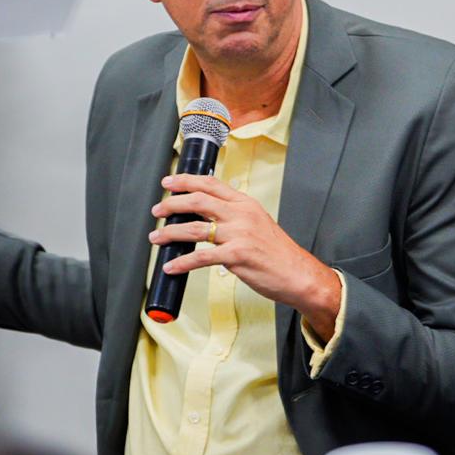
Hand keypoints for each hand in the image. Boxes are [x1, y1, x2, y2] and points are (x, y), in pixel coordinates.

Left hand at [149, 174, 341, 338]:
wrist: (298, 274)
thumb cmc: (278, 252)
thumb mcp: (258, 222)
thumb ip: (234, 215)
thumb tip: (207, 215)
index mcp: (245, 203)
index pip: (211, 183)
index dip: (186, 180)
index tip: (168, 182)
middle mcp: (241, 215)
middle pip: (198, 200)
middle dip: (172, 203)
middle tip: (157, 210)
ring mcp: (239, 235)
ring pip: (194, 228)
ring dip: (170, 232)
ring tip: (156, 237)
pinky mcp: (237, 256)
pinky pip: (201, 258)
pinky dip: (182, 262)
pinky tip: (171, 266)